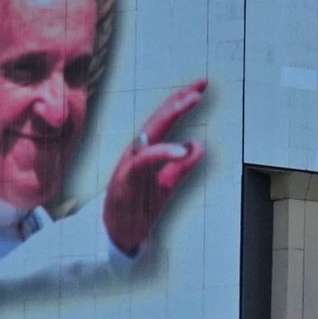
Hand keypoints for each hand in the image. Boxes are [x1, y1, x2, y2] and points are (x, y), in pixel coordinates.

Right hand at [103, 80, 209, 255]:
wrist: (117, 231)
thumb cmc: (139, 205)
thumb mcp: (167, 184)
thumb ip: (182, 167)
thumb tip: (199, 146)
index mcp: (146, 150)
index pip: (165, 120)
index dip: (181, 101)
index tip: (201, 87)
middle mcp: (137, 151)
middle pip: (159, 119)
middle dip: (178, 100)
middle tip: (199, 87)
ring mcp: (131, 163)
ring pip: (151, 133)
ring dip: (171, 114)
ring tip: (191, 101)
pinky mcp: (127, 178)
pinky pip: (145, 161)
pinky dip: (163, 153)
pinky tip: (182, 148)